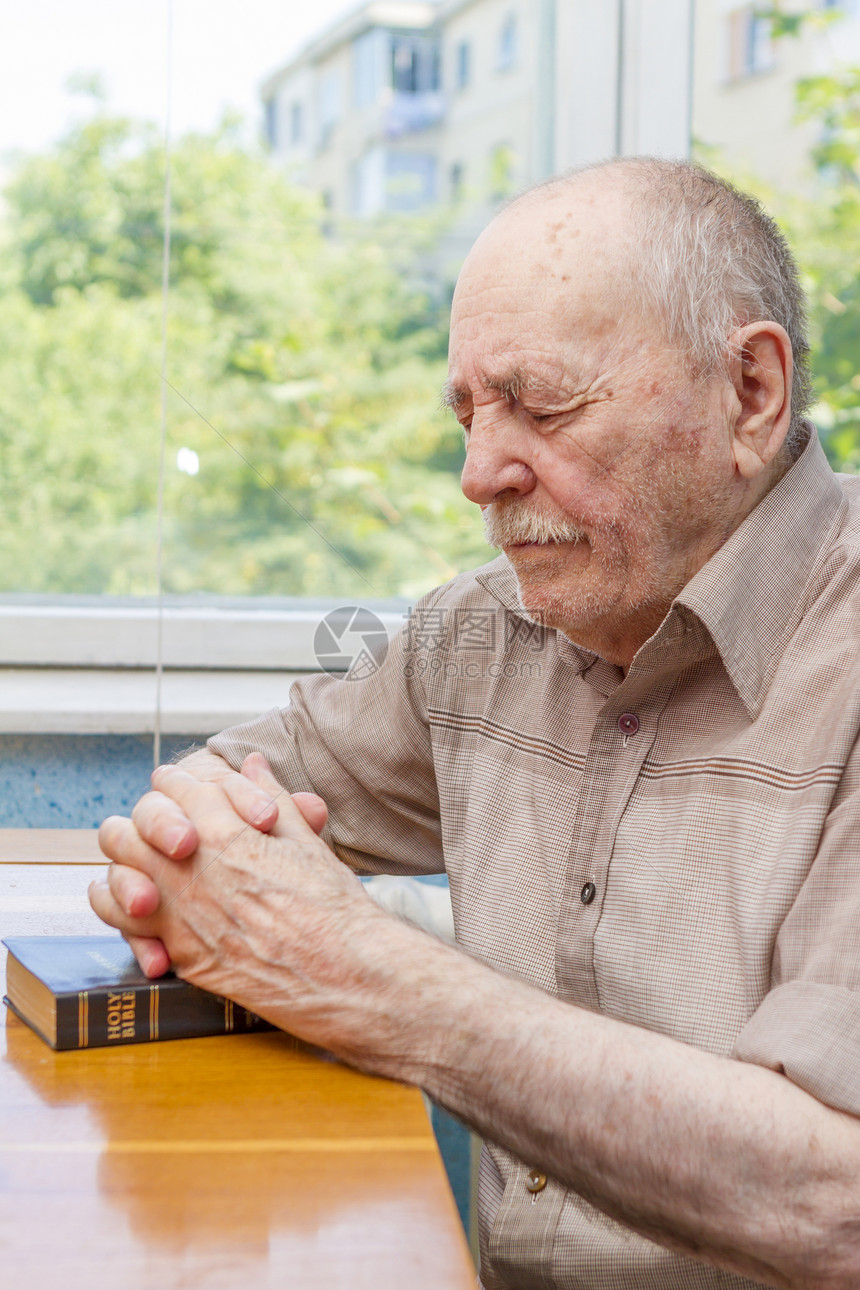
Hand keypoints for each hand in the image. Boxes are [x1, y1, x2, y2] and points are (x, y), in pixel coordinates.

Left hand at [89, 754, 408, 1061]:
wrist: (343, 973)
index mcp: (227, 834)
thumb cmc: (333, 906)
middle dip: (141, 821)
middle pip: (132, 828)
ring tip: (138, 864)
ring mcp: (181, 916)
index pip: (178, 789)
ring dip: (125, 865)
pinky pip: (129, 928)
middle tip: (155, 825)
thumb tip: (253, 762)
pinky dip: (125, 914)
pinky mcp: (181, 955)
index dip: (176, 783)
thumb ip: (273, 796)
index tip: (178, 786)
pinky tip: (139, 907)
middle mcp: (194, 872)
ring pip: (118, 877)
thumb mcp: (306, 840)